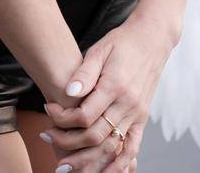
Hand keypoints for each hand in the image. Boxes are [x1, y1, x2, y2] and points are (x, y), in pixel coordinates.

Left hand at [39, 14, 173, 170]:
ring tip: (65, 167)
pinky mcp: (142, 119)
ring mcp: (137, 114)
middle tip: (47, 138)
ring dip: (87, 161)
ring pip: (110, 147)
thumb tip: (67, 93)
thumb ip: (84, 74)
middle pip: (95, 136)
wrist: (152, 39)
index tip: (48, 110)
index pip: (84, 115)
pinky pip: (132, 148)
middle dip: (67, 142)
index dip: (62, 119)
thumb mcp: (99, 50)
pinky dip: (118, 165)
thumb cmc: (121, 43)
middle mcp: (128, 104)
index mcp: (115, 86)